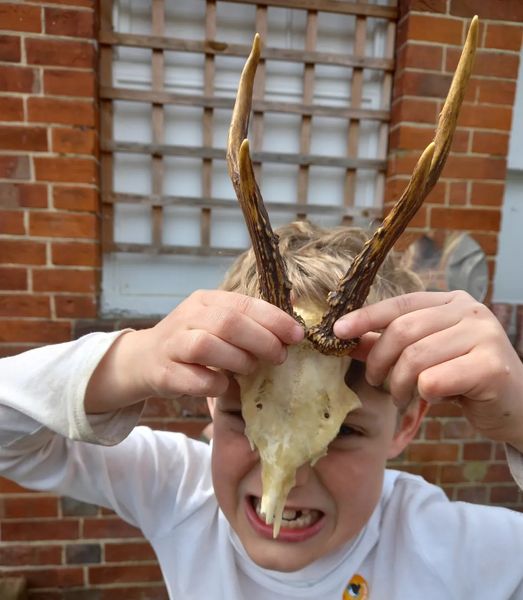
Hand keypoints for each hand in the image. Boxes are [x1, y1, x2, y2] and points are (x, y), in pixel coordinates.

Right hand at [86, 290, 303, 412]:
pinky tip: (224, 385)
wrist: (144, 360)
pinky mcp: (163, 372)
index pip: (243, 303)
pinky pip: (193, 378)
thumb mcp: (218, 321)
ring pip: (207, 345)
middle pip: (228, 322)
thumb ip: (250, 317)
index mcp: (206, 300)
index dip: (274, 319)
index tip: (297, 335)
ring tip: (251, 369)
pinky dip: (214, 383)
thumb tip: (297, 306)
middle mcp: (187, 316)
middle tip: (280, 356)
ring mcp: (172, 343)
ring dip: (238, 360)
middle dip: (261, 340)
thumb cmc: (192, 341)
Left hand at [334, 291, 522, 450]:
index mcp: (452, 301)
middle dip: (380, 361)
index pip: (400, 304)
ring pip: (416, 358)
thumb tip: (346, 338)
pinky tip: (430, 398)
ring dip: (398, 384)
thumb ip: (388, 344)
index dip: (366, 316)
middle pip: (403, 331)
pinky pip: (434, 380)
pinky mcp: (492, 366)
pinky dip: (422, 394)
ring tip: (400, 397)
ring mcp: (485, 335)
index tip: (338, 330)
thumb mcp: (424, 356)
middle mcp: (470, 311)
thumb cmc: (464, 378)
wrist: (514, 406)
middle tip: (375, 382)